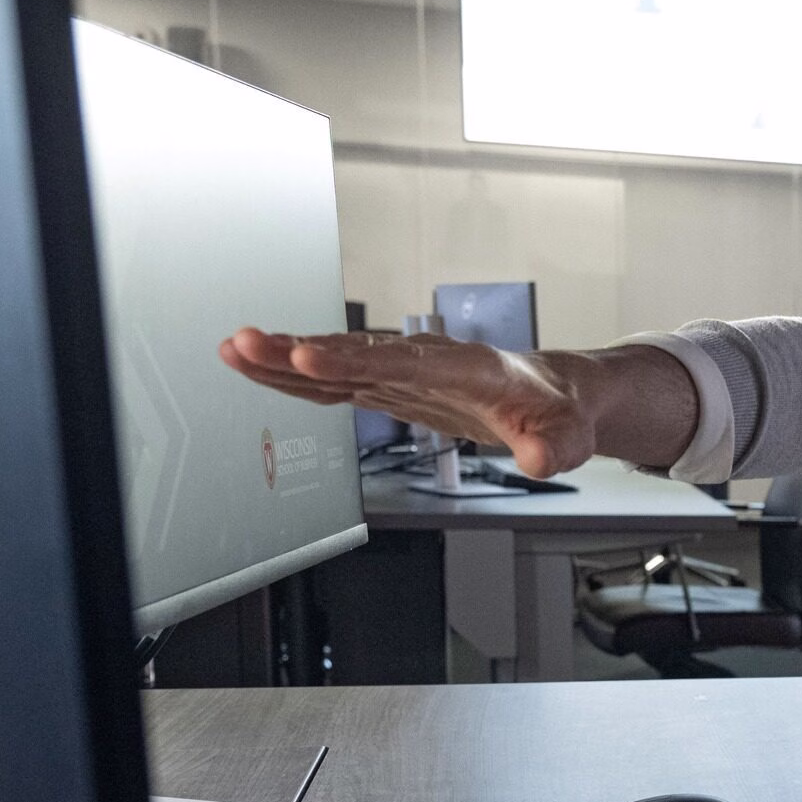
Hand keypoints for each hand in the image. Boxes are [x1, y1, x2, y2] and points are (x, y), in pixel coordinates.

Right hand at [219, 327, 596, 477]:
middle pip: (358, 353)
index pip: (404, 363)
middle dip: (300, 349)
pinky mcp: (390, 386)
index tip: (310, 353)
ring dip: (286, 357)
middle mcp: (428, 361)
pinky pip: (337, 378)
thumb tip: (538, 459)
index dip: (355, 358)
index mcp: (468, 368)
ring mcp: (405, 372)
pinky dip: (297, 374)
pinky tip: (257, 367)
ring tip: (234, 348)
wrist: (553, 395)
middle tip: (248, 342)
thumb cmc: (557, 412)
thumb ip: (551, 448)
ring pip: (339, 362)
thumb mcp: (566, 437)